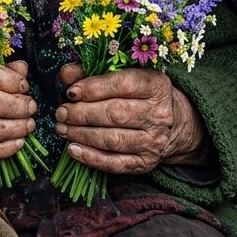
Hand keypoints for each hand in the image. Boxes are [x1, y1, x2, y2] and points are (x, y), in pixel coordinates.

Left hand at [54, 63, 209, 175]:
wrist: (174, 124)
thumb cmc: (142, 95)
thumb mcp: (127, 77)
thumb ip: (95, 73)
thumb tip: (66, 73)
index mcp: (157, 86)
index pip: (125, 85)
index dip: (94, 88)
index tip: (71, 92)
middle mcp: (159, 114)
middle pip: (116, 114)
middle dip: (82, 113)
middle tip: (62, 112)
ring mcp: (154, 141)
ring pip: (112, 139)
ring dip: (82, 134)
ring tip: (63, 128)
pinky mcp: (145, 163)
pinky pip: (114, 163)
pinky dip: (91, 157)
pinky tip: (73, 149)